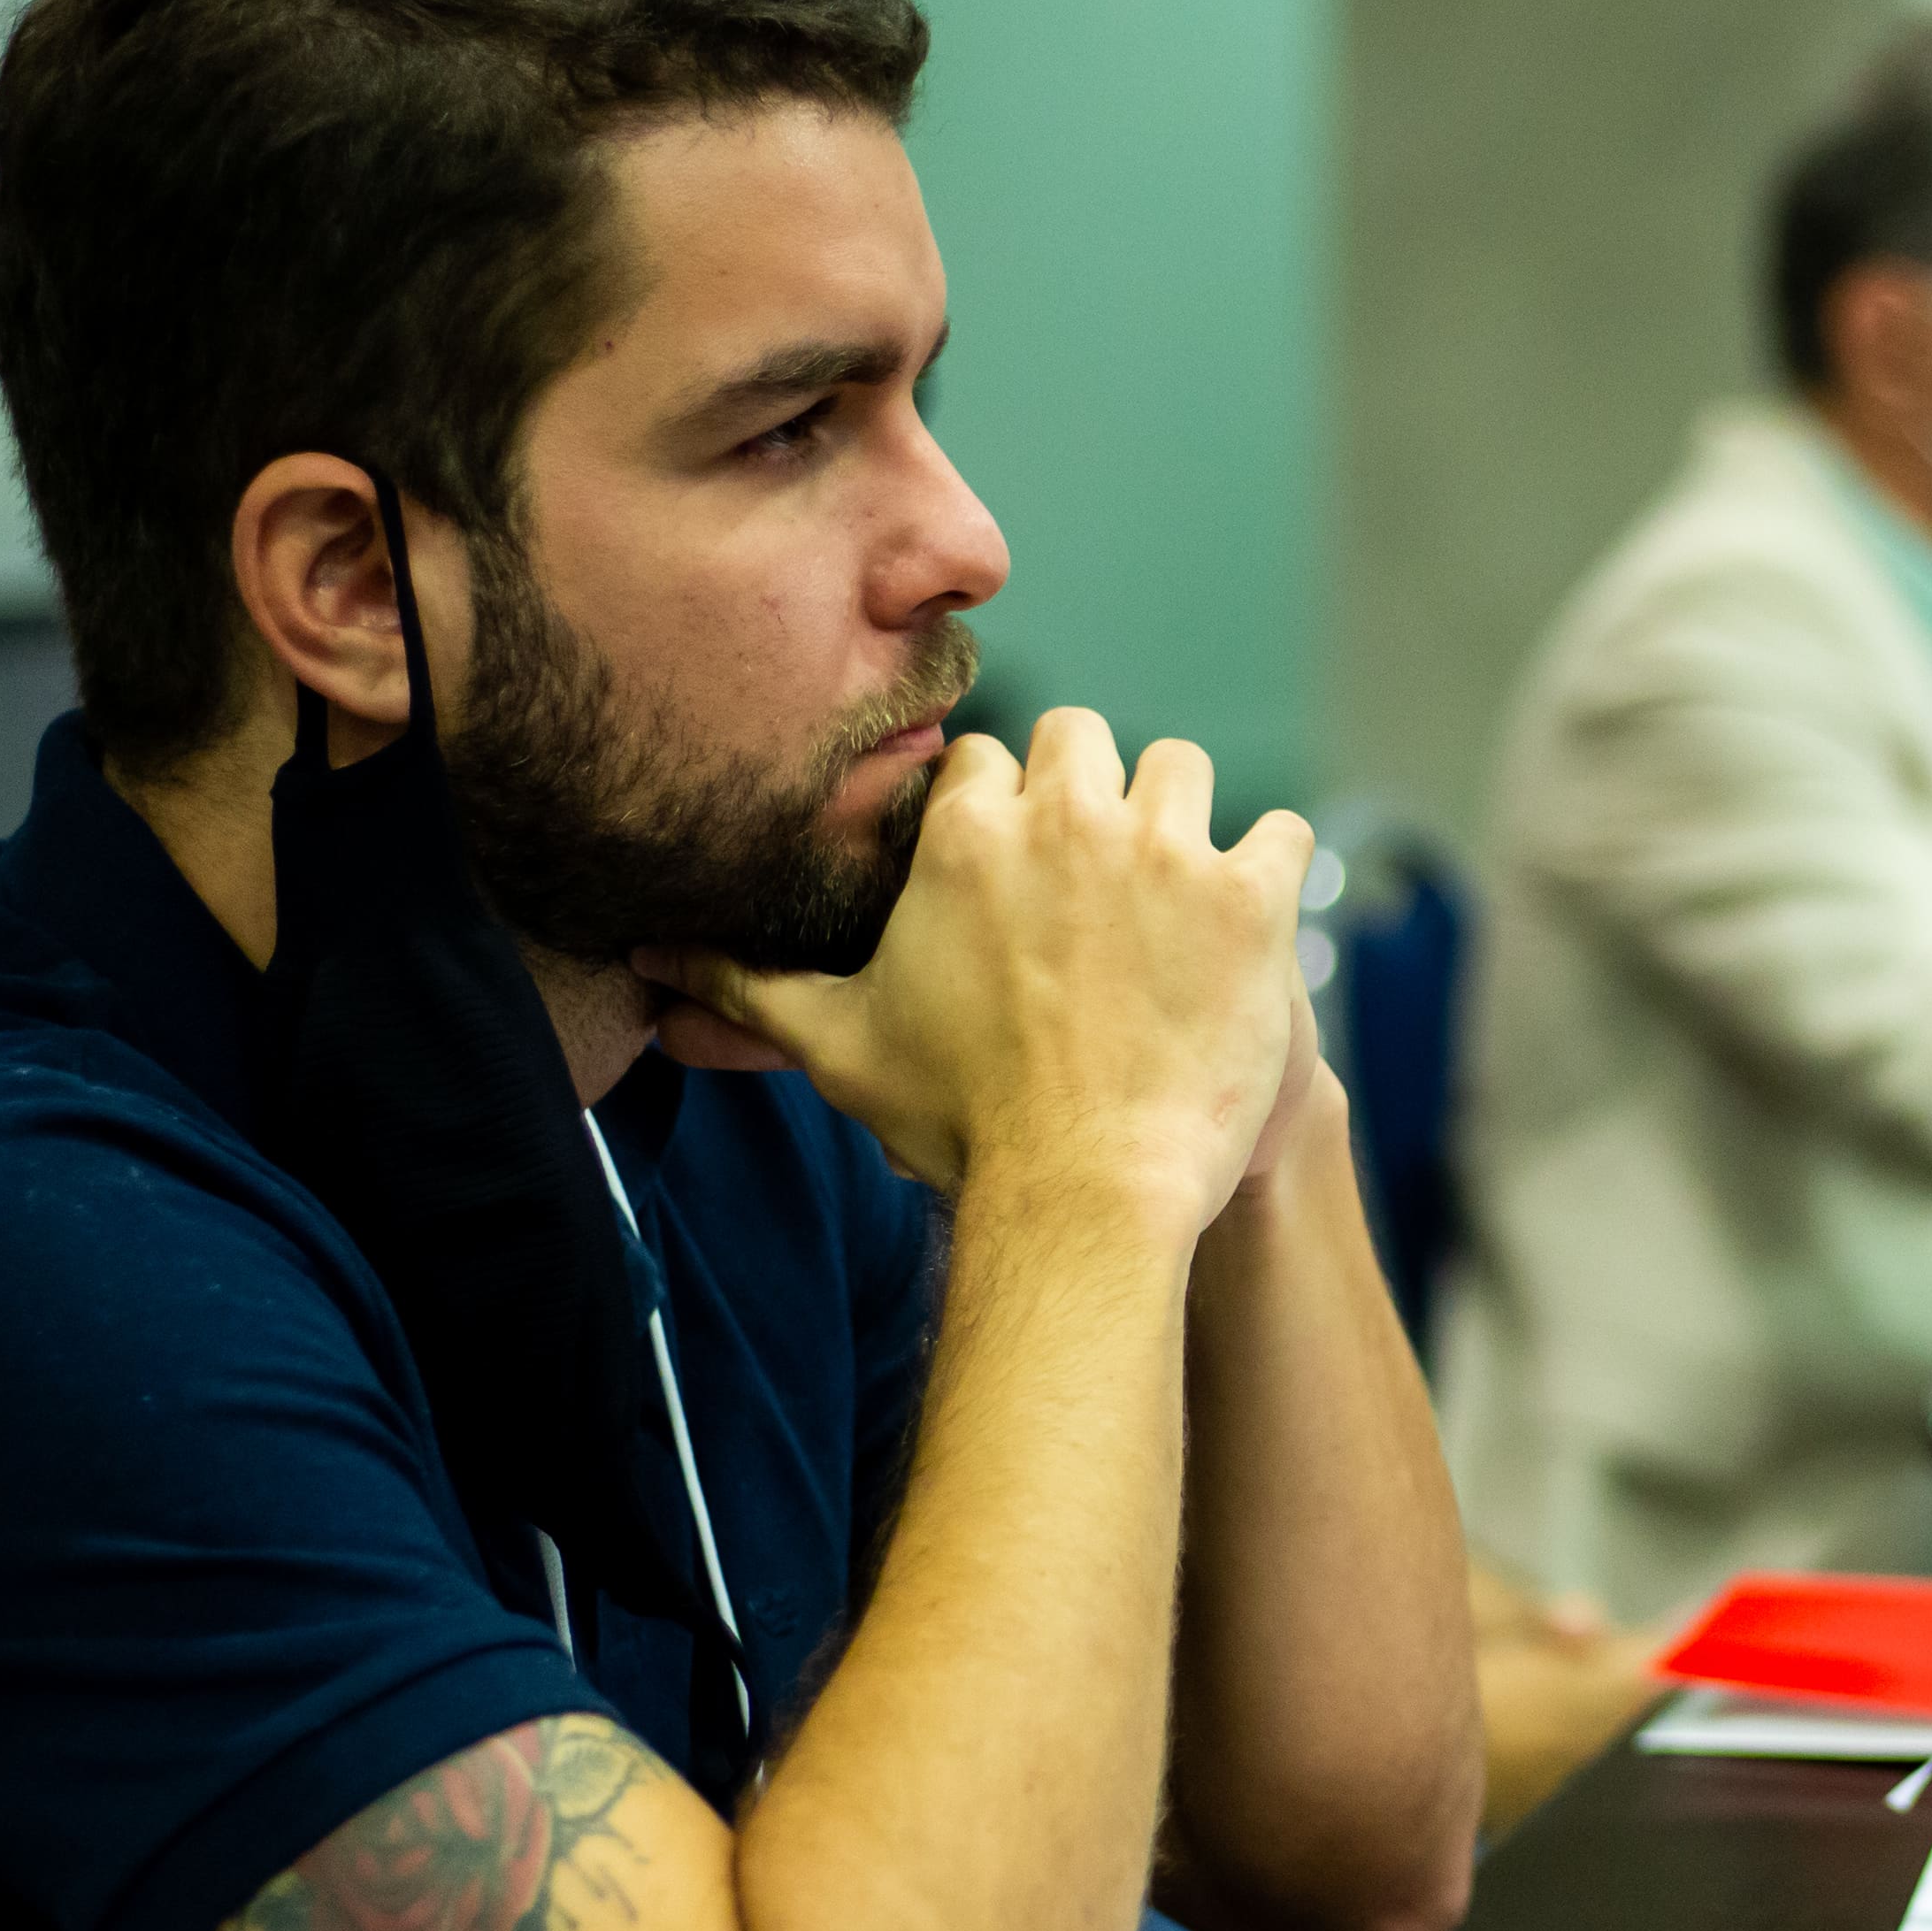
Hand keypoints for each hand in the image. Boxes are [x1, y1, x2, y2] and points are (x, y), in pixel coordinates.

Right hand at [640, 708, 1311, 1234]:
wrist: (1084, 1193)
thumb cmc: (959, 1124)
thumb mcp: (837, 1046)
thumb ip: (744, 987)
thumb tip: (649, 958)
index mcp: (966, 835)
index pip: (983, 759)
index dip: (999, 805)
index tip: (1013, 858)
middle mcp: (1067, 817)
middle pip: (1081, 737)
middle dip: (1088, 789)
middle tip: (1095, 871)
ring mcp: (1168, 851)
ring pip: (1183, 770)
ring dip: (1181, 817)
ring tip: (1175, 893)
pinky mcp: (1252, 898)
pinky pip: (1282, 833)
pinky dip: (1272, 867)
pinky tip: (1252, 918)